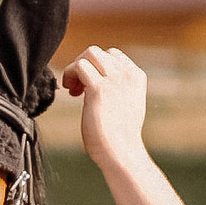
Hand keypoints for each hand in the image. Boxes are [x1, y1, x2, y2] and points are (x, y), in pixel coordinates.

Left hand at [64, 43, 149, 176]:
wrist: (122, 152)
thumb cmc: (120, 135)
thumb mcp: (126, 103)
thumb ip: (117, 87)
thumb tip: (94, 79)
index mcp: (136, 76)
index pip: (112, 55)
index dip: (96, 66)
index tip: (88, 84)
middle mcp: (127, 74)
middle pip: (97, 52)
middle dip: (83, 65)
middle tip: (77, 87)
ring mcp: (114, 80)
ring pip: (88, 54)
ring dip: (75, 68)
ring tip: (73, 89)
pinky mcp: (99, 89)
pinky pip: (79, 66)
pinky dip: (69, 74)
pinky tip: (70, 91)